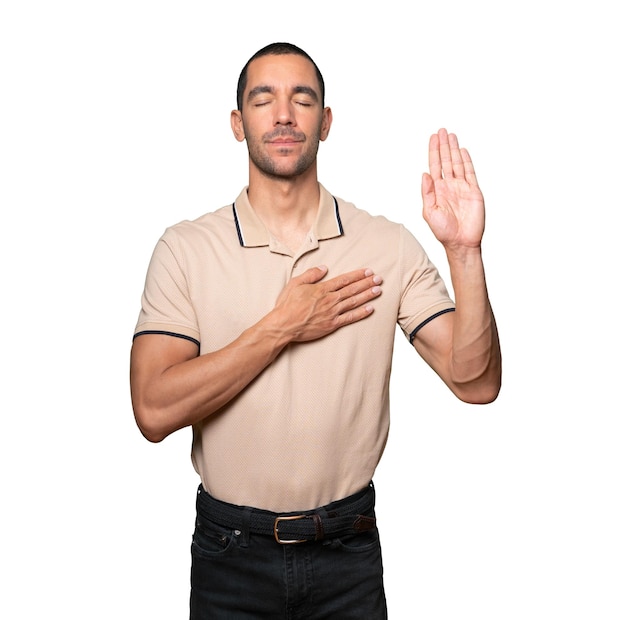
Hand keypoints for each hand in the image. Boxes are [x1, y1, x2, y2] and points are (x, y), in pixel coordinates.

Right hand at [272, 266, 381, 341]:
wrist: (284, 325)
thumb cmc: (287, 305)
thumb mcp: (295, 283)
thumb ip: (311, 274)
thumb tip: (324, 268)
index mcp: (322, 289)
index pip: (344, 280)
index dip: (357, 275)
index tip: (368, 271)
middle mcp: (330, 299)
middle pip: (352, 289)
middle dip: (367, 283)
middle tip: (379, 279)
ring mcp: (332, 312)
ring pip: (354, 302)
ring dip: (367, 295)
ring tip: (378, 290)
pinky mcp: (332, 324)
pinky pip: (350, 318)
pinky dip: (361, 313)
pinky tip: (370, 309)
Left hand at [421, 128, 484, 250]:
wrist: (461, 242)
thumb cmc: (444, 231)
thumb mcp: (429, 212)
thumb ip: (427, 193)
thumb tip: (424, 174)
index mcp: (437, 190)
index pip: (435, 165)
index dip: (433, 151)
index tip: (433, 138)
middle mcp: (449, 186)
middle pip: (446, 160)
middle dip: (443, 145)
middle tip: (442, 130)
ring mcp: (462, 187)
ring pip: (457, 163)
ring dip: (454, 149)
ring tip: (451, 135)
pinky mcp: (474, 191)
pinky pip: (470, 173)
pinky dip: (466, 161)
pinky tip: (462, 151)